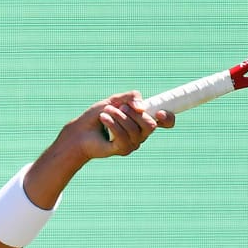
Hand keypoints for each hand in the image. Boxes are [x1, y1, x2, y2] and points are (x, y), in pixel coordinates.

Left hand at [59, 91, 174, 161]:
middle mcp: (141, 133)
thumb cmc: (97, 116)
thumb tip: (141, 106)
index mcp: (143, 120)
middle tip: (119, 107)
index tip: (159, 112)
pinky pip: (124, 137)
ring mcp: (133, 143)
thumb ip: (130, 98)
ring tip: (105, 112)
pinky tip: (103, 118)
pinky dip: (113, 124)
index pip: (166, 122)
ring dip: (119, 117)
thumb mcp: (114, 101)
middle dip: (134, 113)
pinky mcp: (122, 150)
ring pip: (135, 130)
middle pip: (150, 125)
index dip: (168, 118)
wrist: (80, 131)